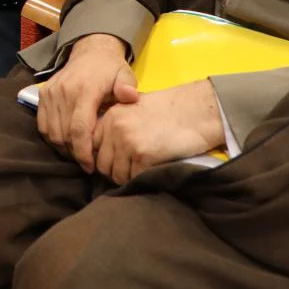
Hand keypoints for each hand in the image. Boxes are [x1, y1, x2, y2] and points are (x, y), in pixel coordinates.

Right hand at [36, 34, 133, 172]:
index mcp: (85, 89)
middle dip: (74, 154)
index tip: (91, 167)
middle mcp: (64, 91)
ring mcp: (50, 92)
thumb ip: (127, 87)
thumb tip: (131, 97)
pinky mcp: (43, 94)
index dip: (83, 152)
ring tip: (78, 155)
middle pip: (63, 134)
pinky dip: (52, 138)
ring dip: (63, 148)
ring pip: (51, 132)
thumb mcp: (125, 74)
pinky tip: (66, 144)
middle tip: (88, 164)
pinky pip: (42, 125)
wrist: (90, 51)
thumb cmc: (110, 69)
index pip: (79, 128)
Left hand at [91, 80, 224, 184]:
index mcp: (110, 116)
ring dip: (129, 176)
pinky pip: (134, 178)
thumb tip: (101, 152)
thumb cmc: (169, 112)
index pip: (92, 147)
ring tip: (143, 167)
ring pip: (116, 175)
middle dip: (115, 170)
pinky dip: (142, 178)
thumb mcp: (134, 110)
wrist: (196, 111)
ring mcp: (128, 142)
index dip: (103, 157)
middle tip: (132, 168)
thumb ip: (116, 126)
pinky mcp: (143, 155)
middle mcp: (114, 128)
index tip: (114, 162)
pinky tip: (153, 168)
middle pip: (102, 165)